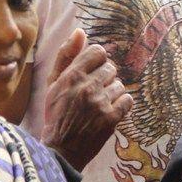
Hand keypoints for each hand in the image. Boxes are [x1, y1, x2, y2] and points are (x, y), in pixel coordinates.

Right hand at [41, 29, 133, 169]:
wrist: (61, 150)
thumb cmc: (56, 115)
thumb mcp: (53, 83)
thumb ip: (66, 56)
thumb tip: (80, 31)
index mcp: (72, 75)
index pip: (98, 52)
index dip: (97, 60)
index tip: (92, 72)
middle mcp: (87, 86)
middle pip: (110, 67)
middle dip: (104, 78)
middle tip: (93, 92)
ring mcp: (101, 103)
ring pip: (119, 84)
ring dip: (112, 92)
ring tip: (99, 104)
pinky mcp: (112, 118)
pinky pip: (128, 100)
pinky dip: (121, 104)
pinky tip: (110, 110)